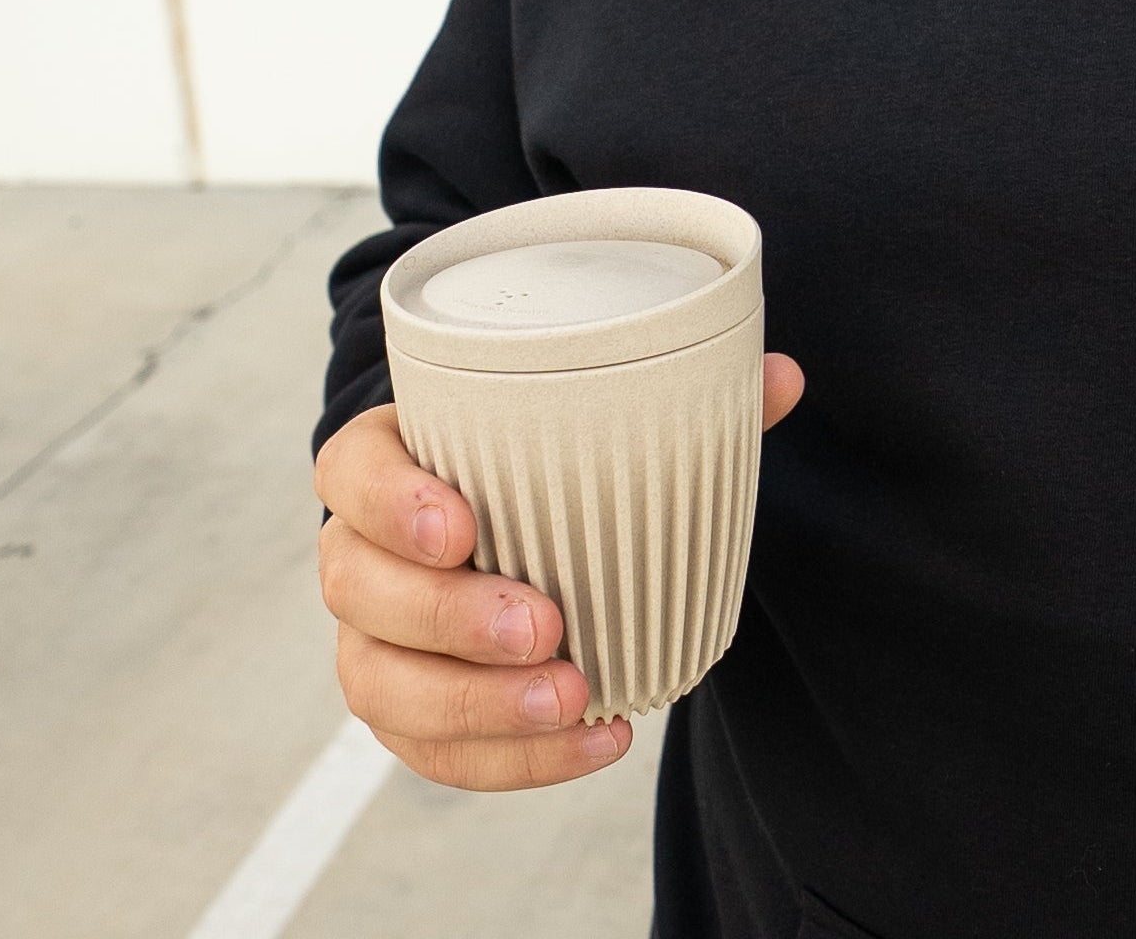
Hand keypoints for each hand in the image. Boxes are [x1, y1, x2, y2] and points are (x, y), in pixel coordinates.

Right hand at [315, 352, 804, 788]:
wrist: (525, 530)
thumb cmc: (554, 465)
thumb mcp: (601, 421)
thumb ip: (688, 397)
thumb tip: (784, 377)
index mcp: (394, 460)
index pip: (351, 470)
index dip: (389, 499)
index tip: (463, 524)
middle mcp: (366, 551)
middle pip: (358, 586)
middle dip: (447, 615)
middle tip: (543, 623)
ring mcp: (375, 636)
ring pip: (379, 680)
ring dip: (474, 702)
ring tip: (572, 697)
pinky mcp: (406, 707)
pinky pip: (433, 749)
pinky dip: (512, 759)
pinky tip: (596, 742)